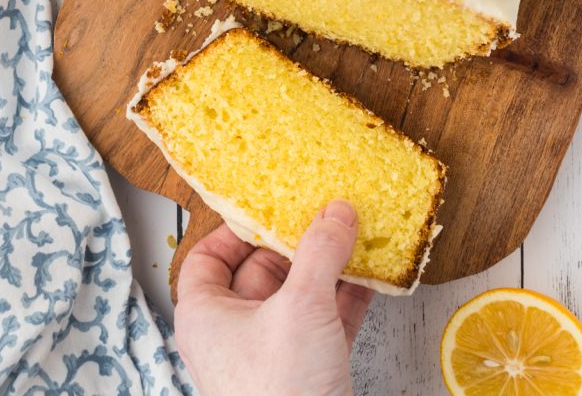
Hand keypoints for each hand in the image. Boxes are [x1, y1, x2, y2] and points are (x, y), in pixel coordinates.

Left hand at [174, 200, 373, 395]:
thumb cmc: (279, 394)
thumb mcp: (300, 307)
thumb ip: (320, 253)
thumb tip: (336, 210)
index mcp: (207, 316)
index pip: (207, 258)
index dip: (235, 228)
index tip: (269, 204)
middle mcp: (234, 332)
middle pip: (261, 269)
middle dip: (297, 241)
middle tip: (325, 209)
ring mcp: (273, 354)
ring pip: (300, 295)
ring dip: (330, 266)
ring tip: (357, 232)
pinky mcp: (308, 372)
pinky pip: (327, 321)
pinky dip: (348, 298)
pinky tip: (374, 274)